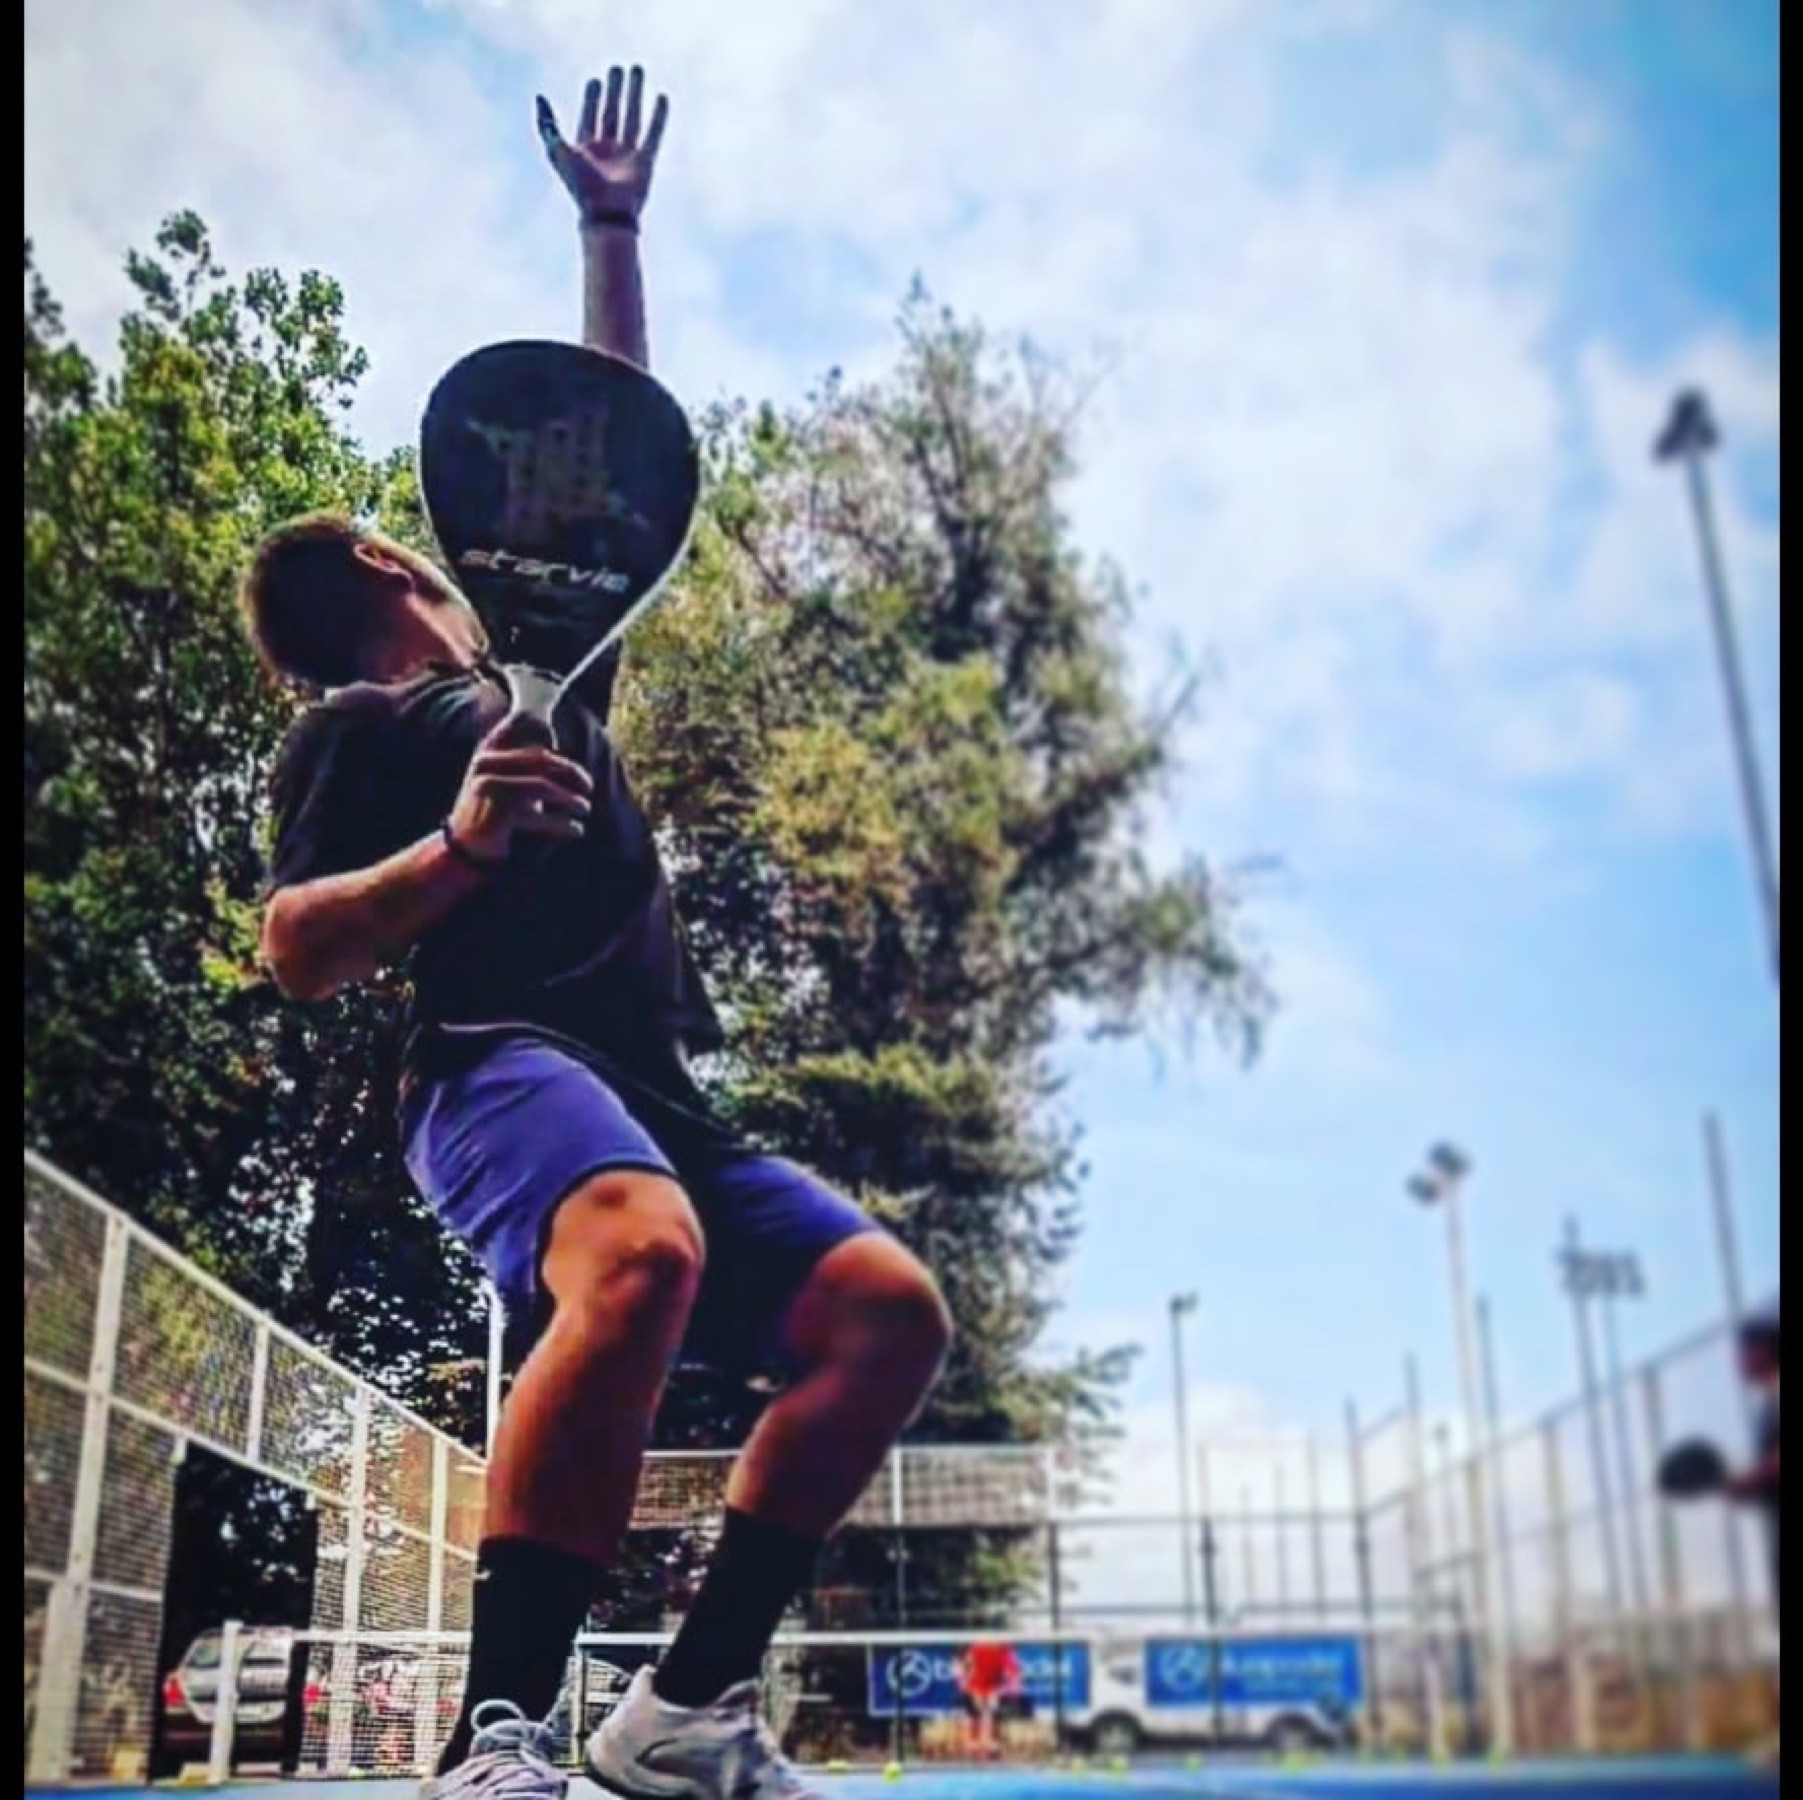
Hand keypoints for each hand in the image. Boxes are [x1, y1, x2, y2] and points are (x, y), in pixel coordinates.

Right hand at [446, 719, 593, 862]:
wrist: (462, 848)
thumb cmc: (491, 814)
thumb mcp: (504, 782)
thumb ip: (525, 766)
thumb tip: (561, 757)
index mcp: (488, 752)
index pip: (524, 735)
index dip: (553, 744)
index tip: (578, 767)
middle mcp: (486, 764)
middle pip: (541, 759)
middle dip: (571, 772)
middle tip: (589, 786)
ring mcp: (490, 785)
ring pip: (543, 786)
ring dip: (570, 798)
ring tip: (586, 808)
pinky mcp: (499, 811)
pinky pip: (540, 815)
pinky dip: (562, 823)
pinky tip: (576, 830)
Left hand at [537, 67, 668, 225]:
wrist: (606, 214)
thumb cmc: (580, 187)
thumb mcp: (557, 151)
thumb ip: (548, 125)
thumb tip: (540, 97)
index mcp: (586, 149)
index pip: (590, 116)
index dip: (592, 98)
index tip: (595, 80)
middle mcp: (607, 150)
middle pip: (612, 113)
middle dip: (614, 90)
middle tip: (617, 69)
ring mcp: (627, 155)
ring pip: (632, 117)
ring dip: (634, 94)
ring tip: (637, 71)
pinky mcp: (645, 161)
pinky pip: (653, 134)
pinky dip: (658, 117)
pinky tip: (661, 97)